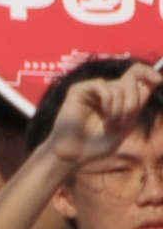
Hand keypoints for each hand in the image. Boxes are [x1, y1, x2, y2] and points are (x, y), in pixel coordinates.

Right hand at [42, 63, 157, 165]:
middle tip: (125, 121)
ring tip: (112, 124)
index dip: (149, 73)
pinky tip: (106, 114)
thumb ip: (137, 105)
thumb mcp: (126, 126)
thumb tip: (153, 82)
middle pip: (132, 78)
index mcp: (119, 98)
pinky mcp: (78, 90)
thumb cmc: (97, 146)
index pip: (138, 75)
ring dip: (121, 107)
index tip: (158, 81)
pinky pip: (103, 86)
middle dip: (133, 101)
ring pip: (120, 85)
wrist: (74, 155)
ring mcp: (92, 90)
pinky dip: (109, 101)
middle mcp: (107, 91)